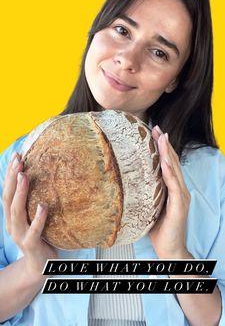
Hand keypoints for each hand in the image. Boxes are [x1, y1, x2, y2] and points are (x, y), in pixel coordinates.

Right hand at [2, 152, 57, 280]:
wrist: (40, 267)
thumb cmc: (39, 237)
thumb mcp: (32, 218)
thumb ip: (32, 202)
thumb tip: (42, 177)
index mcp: (12, 216)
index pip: (7, 192)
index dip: (10, 174)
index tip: (16, 156)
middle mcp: (12, 224)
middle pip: (8, 199)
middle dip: (12, 178)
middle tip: (18, 160)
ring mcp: (20, 235)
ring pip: (17, 212)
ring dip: (21, 193)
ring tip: (25, 176)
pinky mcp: (32, 245)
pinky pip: (35, 230)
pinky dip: (39, 218)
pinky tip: (43, 205)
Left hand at [148, 126, 190, 258]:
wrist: (170, 250)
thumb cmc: (159, 229)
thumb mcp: (150, 206)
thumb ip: (145, 193)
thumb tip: (127, 181)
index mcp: (172, 189)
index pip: (168, 164)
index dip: (162, 147)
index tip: (154, 132)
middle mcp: (179, 189)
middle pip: (173, 162)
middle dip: (165, 144)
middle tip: (157, 128)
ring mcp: (181, 197)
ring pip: (175, 170)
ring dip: (168, 154)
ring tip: (162, 138)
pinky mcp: (179, 207)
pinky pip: (174, 187)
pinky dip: (171, 174)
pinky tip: (166, 164)